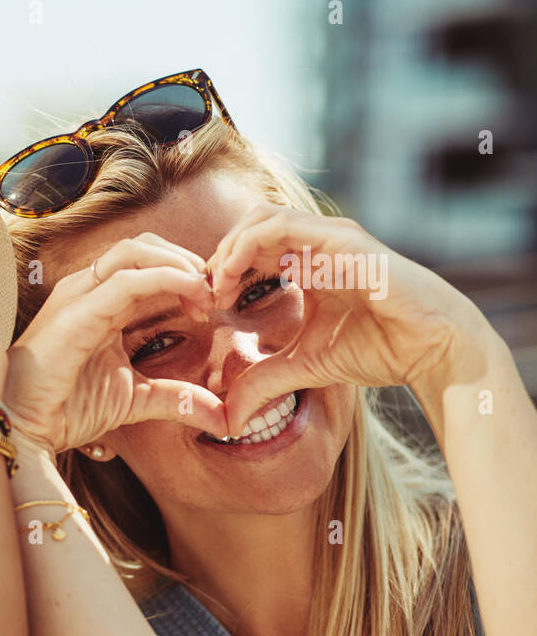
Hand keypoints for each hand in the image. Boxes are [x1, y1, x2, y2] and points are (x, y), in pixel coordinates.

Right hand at [4, 233, 227, 454]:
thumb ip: (175, 398)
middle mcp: (87, 290)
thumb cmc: (66, 408)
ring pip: (135, 251)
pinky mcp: (76, 313)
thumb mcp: (134, 399)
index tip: (210, 306)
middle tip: (213, 293)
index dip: (184, 274)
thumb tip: (220, 417)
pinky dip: (166, 278)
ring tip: (203, 291)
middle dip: (185, 260)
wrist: (26, 428)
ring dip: (179, 264)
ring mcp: (79, 297)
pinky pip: (126, 281)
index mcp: (98, 302)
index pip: (146, 264)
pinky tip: (191, 295)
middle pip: (143, 246)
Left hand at [207, 205, 487, 433]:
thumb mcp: (303, 367)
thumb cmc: (378, 349)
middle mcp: (317, 243)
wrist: (431, 348)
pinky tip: (234, 278)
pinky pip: (284, 227)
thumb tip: (227, 418)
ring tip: (218, 286)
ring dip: (230, 248)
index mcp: (308, 263)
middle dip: (219, 255)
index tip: (205, 307)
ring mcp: (331, 237)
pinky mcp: (342, 240)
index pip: (251, 248)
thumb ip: (262, 382)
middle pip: (250, 225)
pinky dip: (249, 246)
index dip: (221, 271)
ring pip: (262, 217)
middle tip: (205, 295)